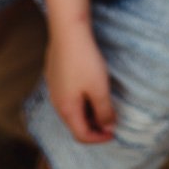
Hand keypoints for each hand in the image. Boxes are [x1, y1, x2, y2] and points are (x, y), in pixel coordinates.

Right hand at [45, 23, 115, 143]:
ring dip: (88, 111)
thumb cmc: (84, 61)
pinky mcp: (55, 74)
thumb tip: (108, 127)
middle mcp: (56, 101)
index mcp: (67, 109)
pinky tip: (90, 85)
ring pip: (71, 108)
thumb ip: (104, 112)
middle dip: (94, 126)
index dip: (99, 138)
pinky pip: (68, 95)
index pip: (81, 135)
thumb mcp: (100, 89)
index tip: (114, 132)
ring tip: (103, 102)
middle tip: (110, 118)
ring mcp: (53, 87)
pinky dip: (81, 99)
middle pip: (75, 123)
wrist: (68, 31)